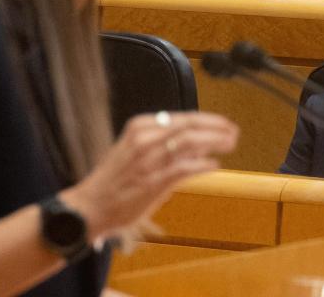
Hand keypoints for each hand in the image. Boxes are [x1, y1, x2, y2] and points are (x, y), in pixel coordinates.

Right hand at [62, 111, 237, 240]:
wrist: (89, 206)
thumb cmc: (114, 180)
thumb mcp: (134, 149)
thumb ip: (164, 143)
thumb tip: (199, 143)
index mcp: (140, 126)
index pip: (183, 117)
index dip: (209, 120)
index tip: (224, 124)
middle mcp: (145, 138)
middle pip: (190, 126)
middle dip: (217, 128)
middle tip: (234, 132)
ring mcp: (149, 160)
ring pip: (190, 142)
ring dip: (215, 142)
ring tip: (229, 144)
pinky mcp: (153, 181)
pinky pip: (185, 168)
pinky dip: (203, 165)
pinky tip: (214, 165)